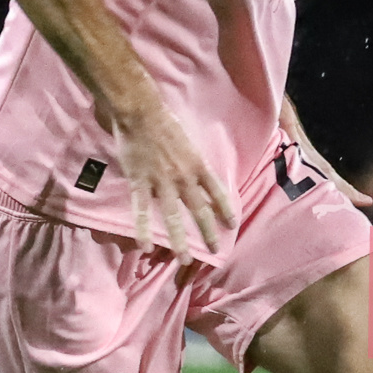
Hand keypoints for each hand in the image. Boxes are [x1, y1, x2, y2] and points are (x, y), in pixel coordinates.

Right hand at [114, 99, 235, 258]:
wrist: (141, 112)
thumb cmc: (165, 122)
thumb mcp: (188, 141)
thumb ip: (192, 161)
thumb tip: (197, 173)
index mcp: (198, 165)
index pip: (217, 192)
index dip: (225, 209)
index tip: (232, 224)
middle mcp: (184, 178)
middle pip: (199, 210)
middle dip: (208, 232)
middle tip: (214, 250)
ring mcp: (161, 182)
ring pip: (172, 217)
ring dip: (179, 240)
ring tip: (185, 260)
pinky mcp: (140, 183)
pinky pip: (141, 211)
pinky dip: (143, 229)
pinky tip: (146, 246)